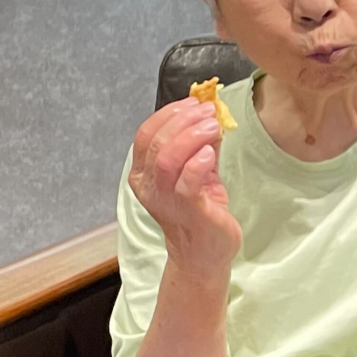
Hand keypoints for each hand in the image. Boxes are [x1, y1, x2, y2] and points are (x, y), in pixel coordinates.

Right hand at [129, 98, 240, 276]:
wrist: (205, 253)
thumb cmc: (199, 211)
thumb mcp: (197, 172)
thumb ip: (200, 145)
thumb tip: (209, 116)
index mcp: (143, 174)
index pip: (145, 135)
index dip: (169, 115)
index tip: (193, 103)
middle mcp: (148, 186)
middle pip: (156, 143)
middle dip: (184, 121)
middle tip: (208, 112)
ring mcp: (166, 200)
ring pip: (168, 159)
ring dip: (191, 136)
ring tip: (213, 126)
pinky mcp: (188, 211)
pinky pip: (187, 182)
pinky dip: (198, 162)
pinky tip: (211, 152)